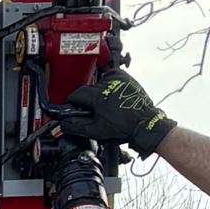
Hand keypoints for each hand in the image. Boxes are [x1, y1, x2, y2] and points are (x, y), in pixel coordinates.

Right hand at [54, 67, 174, 156]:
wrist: (145, 123)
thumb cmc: (124, 128)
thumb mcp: (97, 131)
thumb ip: (77, 127)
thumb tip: (64, 124)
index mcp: (98, 96)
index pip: (77, 94)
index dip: (74, 102)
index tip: (76, 107)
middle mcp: (108, 84)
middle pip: (88, 89)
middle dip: (89, 99)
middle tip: (96, 109)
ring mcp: (118, 79)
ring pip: (98, 83)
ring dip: (99, 91)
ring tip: (107, 103)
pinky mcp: (125, 77)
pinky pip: (110, 77)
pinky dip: (109, 84)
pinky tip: (113, 94)